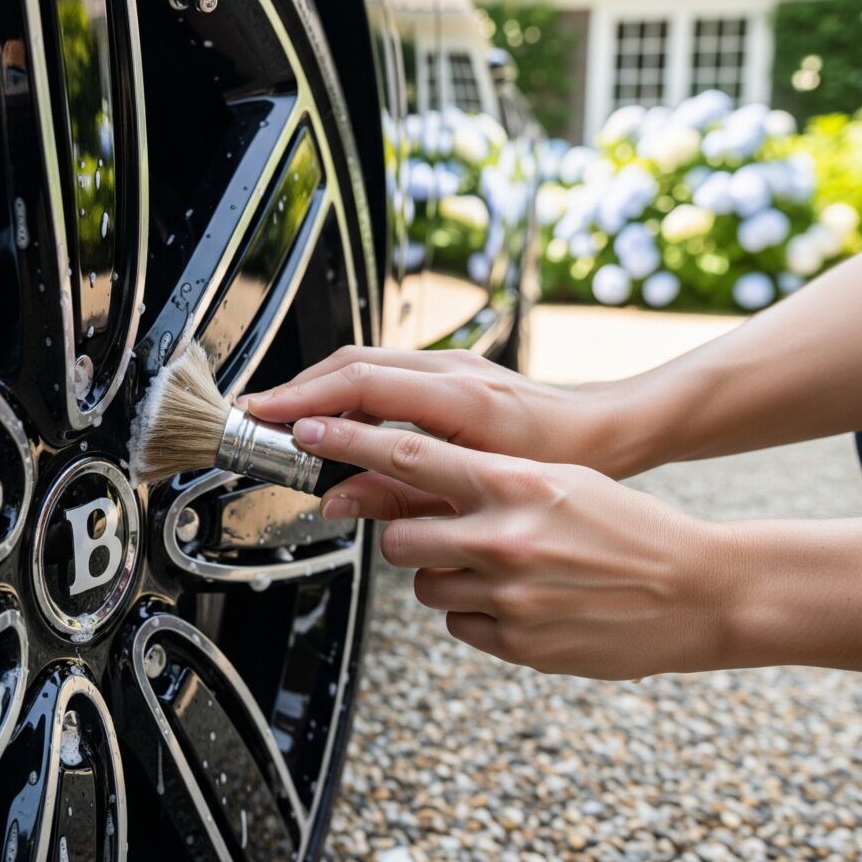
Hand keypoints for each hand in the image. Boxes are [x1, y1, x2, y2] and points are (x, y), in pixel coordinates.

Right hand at [240, 346, 645, 479]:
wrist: (603, 429)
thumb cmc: (559, 461)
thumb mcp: (478, 491)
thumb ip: (402, 496)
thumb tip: (339, 501)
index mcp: (459, 397)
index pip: (361, 385)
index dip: (306, 401)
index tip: (267, 419)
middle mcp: (450, 368)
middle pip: (352, 362)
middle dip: (298, 389)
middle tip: (259, 419)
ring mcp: (450, 362)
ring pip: (364, 360)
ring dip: (319, 387)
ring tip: (286, 421)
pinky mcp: (449, 368)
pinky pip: (384, 368)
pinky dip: (348, 389)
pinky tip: (337, 418)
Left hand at [289, 415, 733, 679]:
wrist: (697, 589)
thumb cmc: (629, 527)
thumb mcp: (562, 482)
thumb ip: (492, 481)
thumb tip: (425, 481)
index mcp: (515, 483)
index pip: (411, 456)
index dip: (351, 441)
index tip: (308, 429)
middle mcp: (503, 538)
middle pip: (399, 539)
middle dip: (409, 539)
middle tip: (444, 535)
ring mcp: (508, 594)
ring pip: (425, 586)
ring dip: (446, 578)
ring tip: (500, 572)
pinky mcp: (516, 643)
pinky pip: (458, 624)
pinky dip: (475, 613)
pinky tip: (521, 602)